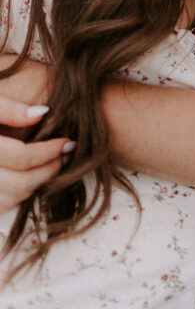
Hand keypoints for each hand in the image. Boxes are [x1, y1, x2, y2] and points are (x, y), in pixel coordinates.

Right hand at [0, 96, 71, 213]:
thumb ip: (8, 107)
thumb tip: (43, 112)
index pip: (20, 157)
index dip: (49, 151)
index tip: (69, 141)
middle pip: (17, 183)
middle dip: (48, 171)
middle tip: (67, 155)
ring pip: (9, 199)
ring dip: (36, 185)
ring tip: (54, 165)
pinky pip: (0, 206)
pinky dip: (18, 195)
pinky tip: (31, 177)